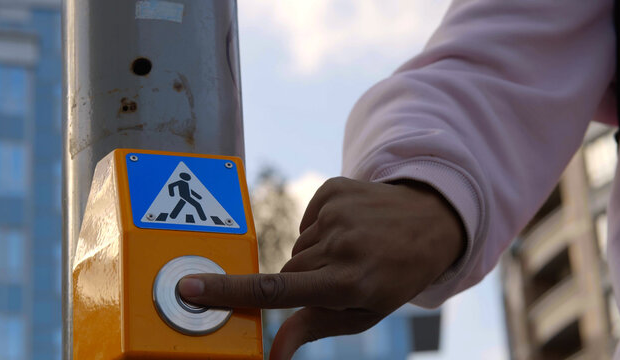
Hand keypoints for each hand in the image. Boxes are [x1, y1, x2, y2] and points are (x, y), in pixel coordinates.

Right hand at [179, 177, 464, 359]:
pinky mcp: (333, 189)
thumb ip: (313, 327)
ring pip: (297, 246)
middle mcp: (339, 245)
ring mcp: (336, 213)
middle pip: (285, 270)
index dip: (229, 292)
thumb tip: (273, 354)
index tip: (190, 289)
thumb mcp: (362, 313)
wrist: (429, 222)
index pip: (275, 290)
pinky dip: (319, 229)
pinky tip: (349, 229)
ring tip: (349, 251)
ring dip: (313, 255)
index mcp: (346, 282)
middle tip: (336, 278)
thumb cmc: (394, 277)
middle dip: (300, 280)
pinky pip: (306, 220)